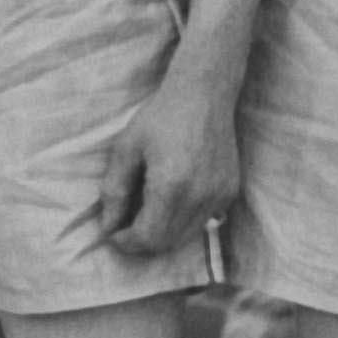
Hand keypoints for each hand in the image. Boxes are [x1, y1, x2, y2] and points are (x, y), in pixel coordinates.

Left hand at [95, 49, 239, 260]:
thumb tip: (107, 227)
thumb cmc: (160, 117)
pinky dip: (185, 221)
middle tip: (125, 226)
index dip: (125, 242)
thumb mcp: (126, 149)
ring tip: (146, 212)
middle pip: (167, 242)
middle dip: (142, 241)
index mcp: (170, 188)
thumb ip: (114, 191)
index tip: (112, 233)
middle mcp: (199, 198)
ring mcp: (219, 197)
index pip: (147, 238)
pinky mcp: (230, 192)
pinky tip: (172, 200)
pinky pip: (205, 221)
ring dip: (163, 233)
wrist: (204, 95)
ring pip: (187, 235)